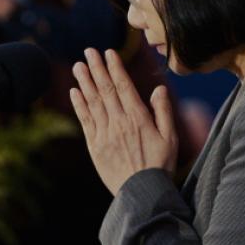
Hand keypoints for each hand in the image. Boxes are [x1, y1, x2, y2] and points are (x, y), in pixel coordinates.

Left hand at [70, 48, 177, 195]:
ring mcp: (105, 133)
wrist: (141, 193)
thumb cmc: (159, 165)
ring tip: (78, 66)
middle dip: (97, 68)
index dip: (115, 68)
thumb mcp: (170, 138)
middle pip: (106, 90)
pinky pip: (85, 120)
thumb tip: (159, 89)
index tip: (108, 52)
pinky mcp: (95, 145)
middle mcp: (119, 122)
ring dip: (84, 82)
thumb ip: (164, 112)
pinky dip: (79, 105)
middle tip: (89, 51)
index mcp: (138, 118)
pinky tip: (75, 91)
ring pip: (93, 102)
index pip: (124, 86)